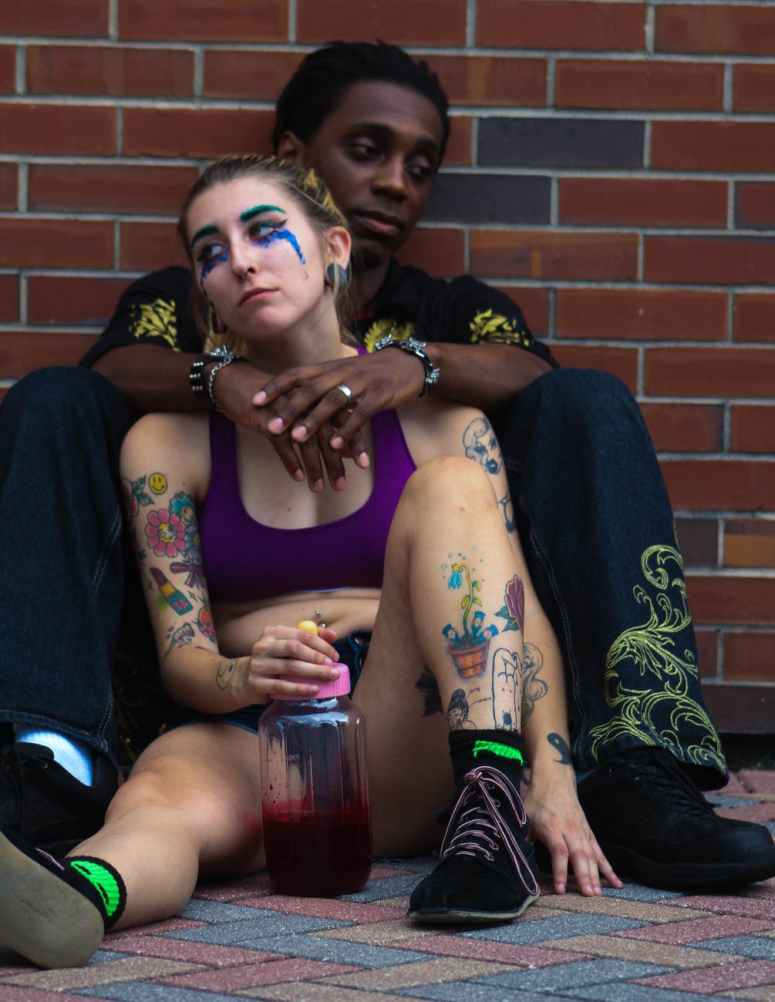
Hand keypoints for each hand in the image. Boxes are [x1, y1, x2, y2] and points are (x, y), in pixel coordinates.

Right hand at [213, 361, 363, 492]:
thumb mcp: (303, 408)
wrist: (238, 384)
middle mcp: (307, 402)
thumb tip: (347, 448)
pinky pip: (283, 445)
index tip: (364, 465)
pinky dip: (291, 462)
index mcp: (318, 396)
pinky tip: (298, 478)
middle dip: (336, 462)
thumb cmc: (277, 400)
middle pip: (328, 434)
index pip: (344, 420)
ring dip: (314, 468)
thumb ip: (326, 424)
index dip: (355, 442)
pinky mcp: (268, 419)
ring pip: (306, 443)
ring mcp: (288, 410)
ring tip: (319, 489)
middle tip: (342, 485)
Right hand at [234, 625, 341, 702]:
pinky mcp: (257, 683)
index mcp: (272, 633)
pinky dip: (300, 688)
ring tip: (329, 677)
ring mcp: (258, 665)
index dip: (321, 644)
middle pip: (294, 648)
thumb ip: (309, 639)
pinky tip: (314, 690)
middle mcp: (264, 646)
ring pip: (290, 667)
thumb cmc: (272, 661)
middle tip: (334, 667)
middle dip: (317, 657)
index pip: (301, 635)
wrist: (241, 679)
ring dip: (313, 672)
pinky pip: (282, 686)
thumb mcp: (286, 646)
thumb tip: (332, 635)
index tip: (335, 655)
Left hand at [253, 348, 425, 454]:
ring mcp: (361, 383)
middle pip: (310, 389)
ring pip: (332, 401)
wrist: (409, 364)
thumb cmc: (371, 373)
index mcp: (329, 368)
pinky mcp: (380, 395)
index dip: (275, 387)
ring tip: (298, 438)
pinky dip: (347, 430)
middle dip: (288, 409)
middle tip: (271, 427)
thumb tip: (293, 397)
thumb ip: (321, 384)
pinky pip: (361, 414)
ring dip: (314, 421)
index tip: (255, 401)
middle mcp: (342, 373)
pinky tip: (336, 446)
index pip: (296, 374)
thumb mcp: (342, 374)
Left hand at [523, 769, 621, 895]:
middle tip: (589, 895)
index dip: (560, 871)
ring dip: (596, 875)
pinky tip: (616, 882)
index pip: (559, 852)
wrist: (553, 778)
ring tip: (598, 893)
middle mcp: (569, 830)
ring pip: (591, 854)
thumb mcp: (525, 816)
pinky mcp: (588, 831)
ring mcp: (581, 830)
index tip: (560, 889)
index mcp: (552, 827)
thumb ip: (524, 837)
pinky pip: (599, 851)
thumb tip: (517, 856)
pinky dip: (608, 867)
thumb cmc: (536, 799)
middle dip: (584, 876)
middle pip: (579, 855)